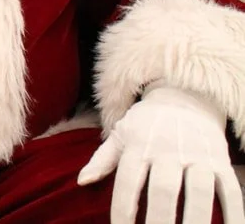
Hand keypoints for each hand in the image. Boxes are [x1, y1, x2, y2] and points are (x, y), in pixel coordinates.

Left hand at [77, 85, 244, 223]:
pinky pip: (230, 190)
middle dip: (159, 221)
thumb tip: (81, 181)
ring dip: (195, 221)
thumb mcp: (120, 135)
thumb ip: (102, 160)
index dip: (123, 209)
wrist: (184, 98)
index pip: (128, 182)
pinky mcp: (221, 160)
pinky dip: (234, 213)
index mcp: (138, 144)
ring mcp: (198, 155)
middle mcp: (168, 149)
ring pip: (200, 192)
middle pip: (164, 191)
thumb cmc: (146, 124)